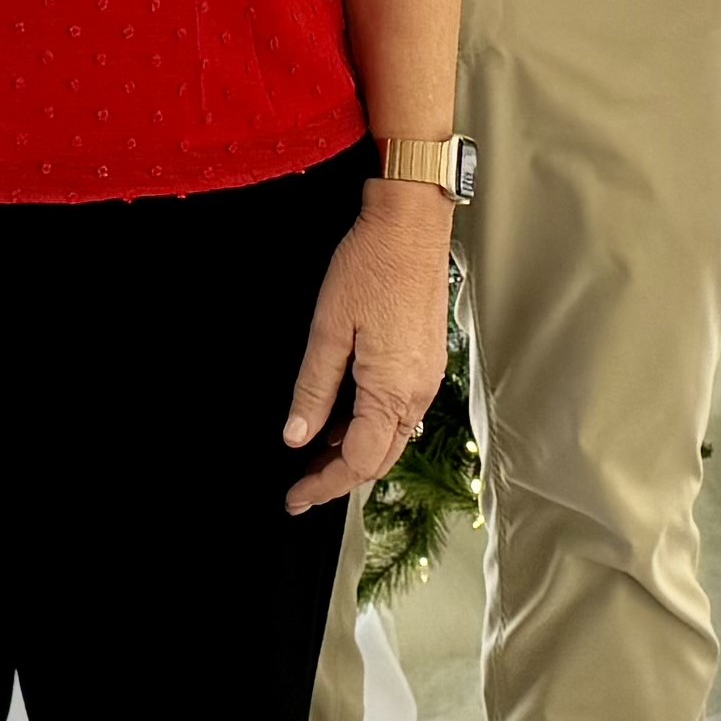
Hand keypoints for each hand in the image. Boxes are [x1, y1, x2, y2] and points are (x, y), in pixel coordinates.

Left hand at [284, 181, 453, 514]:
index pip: (359, 462)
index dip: (325, 486)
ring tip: (313, 454)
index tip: (295, 497)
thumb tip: (297, 436)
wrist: (411, 223)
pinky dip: (369, 425)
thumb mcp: (328, 329)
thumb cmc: (371, 265)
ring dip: (354, 451)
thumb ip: (314, 389)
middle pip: (380, 458)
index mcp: (393, 390)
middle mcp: (417, 391)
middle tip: (300, 486)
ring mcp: (425, 377)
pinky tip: (342, 418)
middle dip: (339, 477)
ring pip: (391, 437)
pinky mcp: (424, 360)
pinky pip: (398, 411)